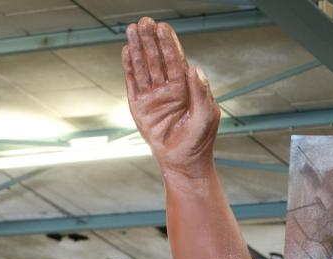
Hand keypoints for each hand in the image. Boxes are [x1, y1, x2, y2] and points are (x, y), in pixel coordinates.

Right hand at [122, 17, 220, 177]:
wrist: (183, 163)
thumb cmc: (199, 141)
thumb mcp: (206, 116)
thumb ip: (201, 92)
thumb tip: (194, 67)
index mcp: (186, 88)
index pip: (176, 61)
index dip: (170, 44)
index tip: (164, 28)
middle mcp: (168, 88)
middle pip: (158, 59)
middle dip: (152, 41)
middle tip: (146, 21)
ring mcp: (153, 96)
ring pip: (144, 67)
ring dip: (138, 48)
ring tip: (133, 29)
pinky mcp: (139, 106)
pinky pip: (133, 82)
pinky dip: (129, 67)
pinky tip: (126, 50)